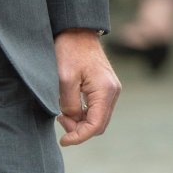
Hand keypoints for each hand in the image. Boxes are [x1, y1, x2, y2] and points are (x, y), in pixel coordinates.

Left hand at [54, 30, 120, 146]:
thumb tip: (72, 119)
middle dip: (79, 129)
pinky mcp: (105, 87)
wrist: (76, 31)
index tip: (63, 141)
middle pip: (99, 124)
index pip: (95, 125)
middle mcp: (112, 92)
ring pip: (97, 118)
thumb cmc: (69, 51)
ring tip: (61, 114)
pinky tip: (68, 108)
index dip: (79, 137)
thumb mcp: (64, 79)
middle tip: (59, 120)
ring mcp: (110, 90)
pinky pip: (96, 109)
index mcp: (105, 91)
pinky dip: (83, 113)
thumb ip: (69, 104)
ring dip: (80, 121)